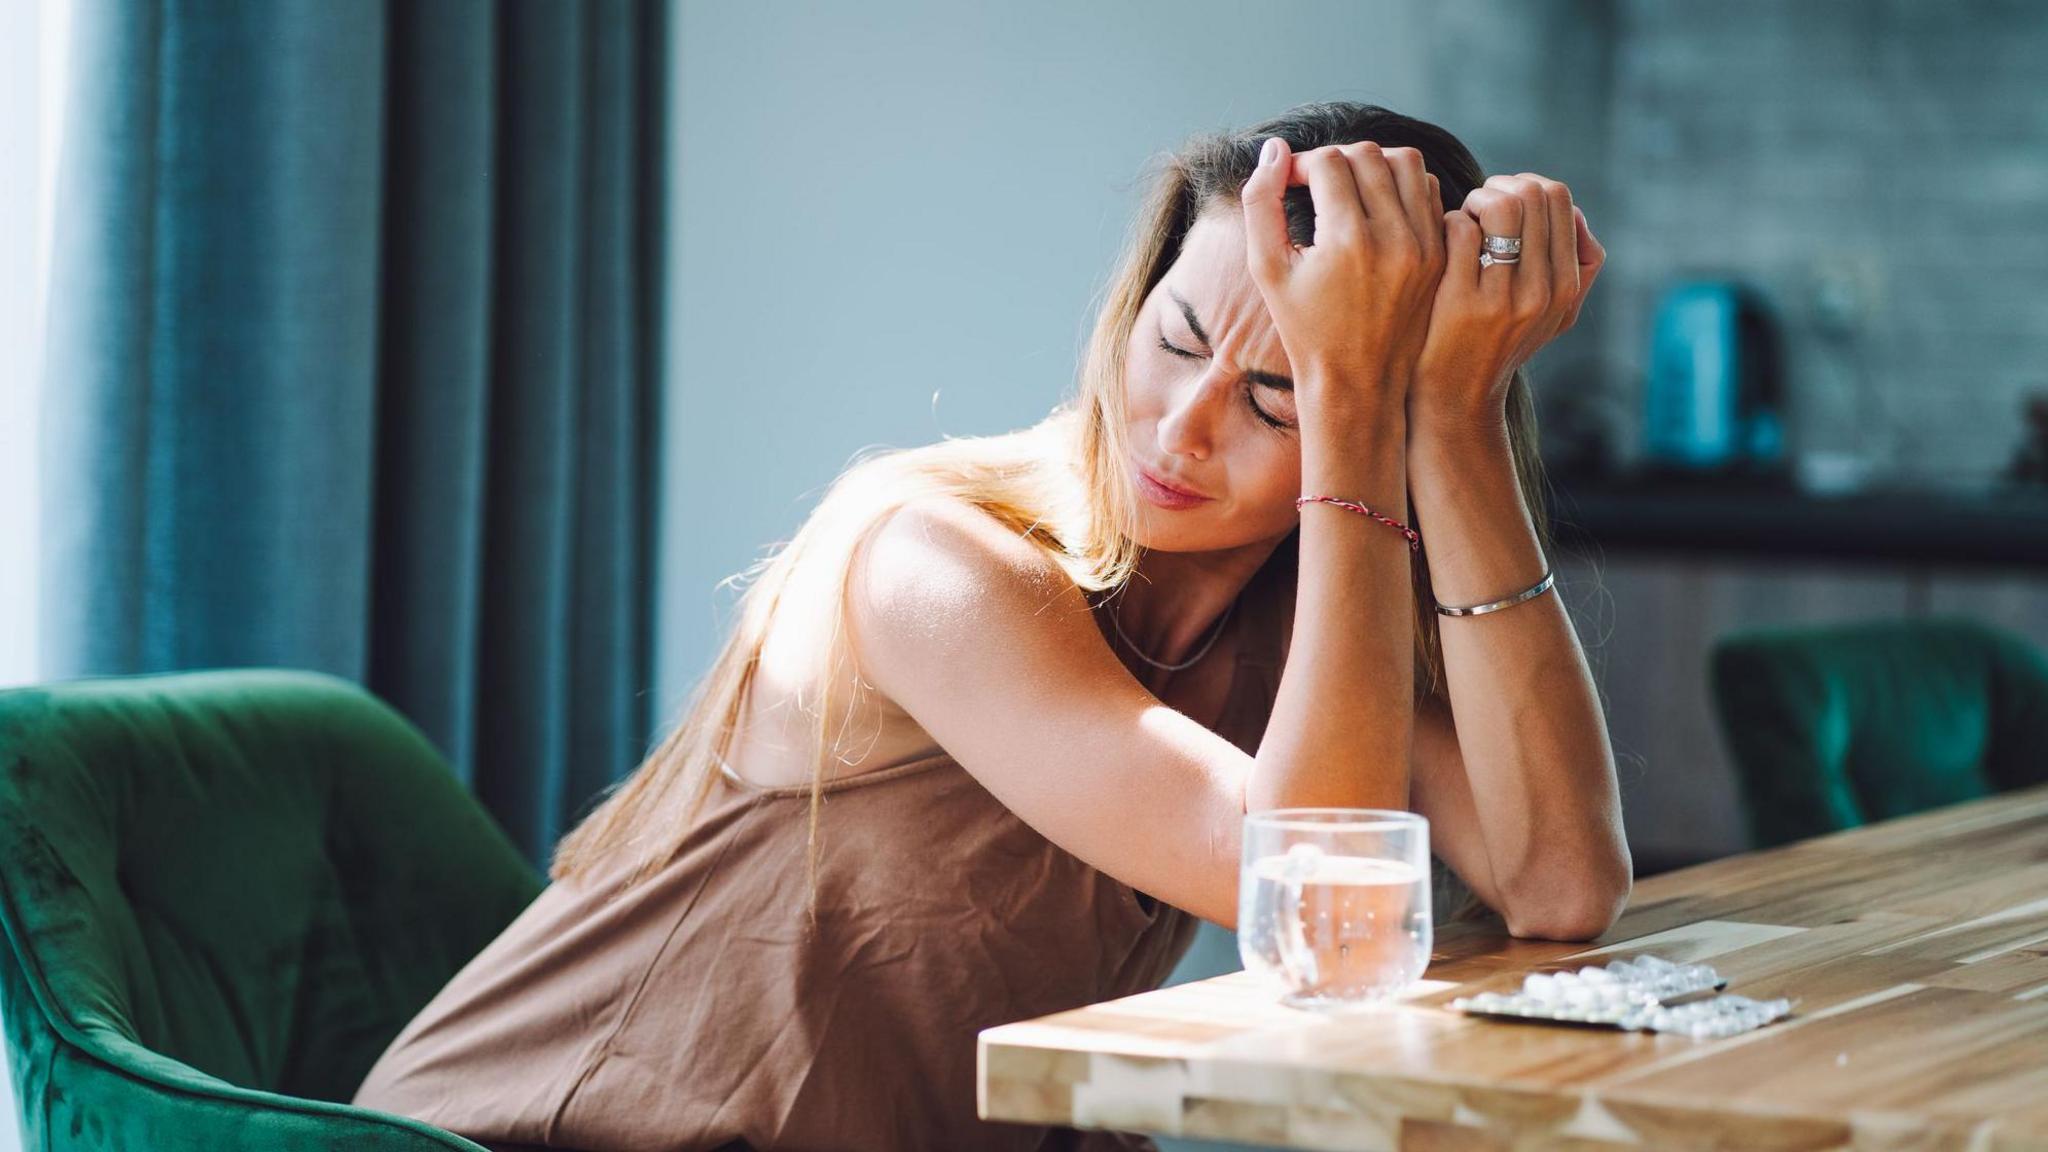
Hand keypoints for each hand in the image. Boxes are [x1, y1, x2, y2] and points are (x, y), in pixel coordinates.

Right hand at [1239, 137, 1446, 425]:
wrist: (1357, 381)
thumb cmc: (1303, 327)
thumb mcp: (1267, 269)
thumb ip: (1260, 203)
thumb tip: (1274, 148)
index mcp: (1345, 241)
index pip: (1327, 162)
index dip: (1301, 164)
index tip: (1288, 182)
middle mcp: (1392, 238)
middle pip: (1366, 155)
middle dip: (1335, 159)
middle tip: (1316, 182)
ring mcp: (1423, 244)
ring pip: (1405, 162)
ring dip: (1372, 163)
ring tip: (1349, 189)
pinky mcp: (1439, 252)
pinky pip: (1427, 191)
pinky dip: (1401, 185)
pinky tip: (1377, 208)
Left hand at [1412, 173, 1605, 428]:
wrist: (1457, 397)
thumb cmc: (1498, 344)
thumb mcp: (1554, 315)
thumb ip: (1577, 266)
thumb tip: (1575, 213)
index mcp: (1567, 285)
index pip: (1558, 198)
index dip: (1525, 185)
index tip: (1502, 203)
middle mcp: (1543, 290)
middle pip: (1531, 193)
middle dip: (1498, 187)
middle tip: (1477, 208)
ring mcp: (1503, 297)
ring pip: (1500, 205)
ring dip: (1474, 200)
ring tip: (1462, 220)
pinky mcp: (1462, 302)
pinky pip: (1459, 229)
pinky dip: (1447, 224)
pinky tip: (1440, 245)